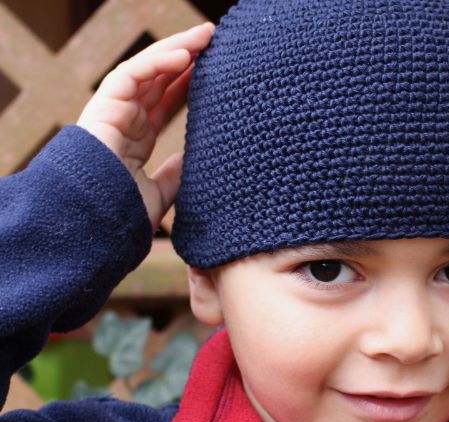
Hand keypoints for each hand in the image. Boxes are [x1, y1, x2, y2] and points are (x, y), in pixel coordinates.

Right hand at [77, 23, 214, 229]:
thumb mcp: (160, 193)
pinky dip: (157, 62)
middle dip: (187, 57)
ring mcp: (114, 112)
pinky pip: (131, 74)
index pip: (165, 101)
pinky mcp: (103, 107)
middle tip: (216, 42)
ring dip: (176, 49)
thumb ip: (176, 175)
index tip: (216, 72)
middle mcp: (126, 121)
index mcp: (138, 139)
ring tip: (206, 36)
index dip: (188, 83)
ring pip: (146, 69)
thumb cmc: (125, 214)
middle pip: (159, 79)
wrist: (98, 225)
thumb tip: (196, 159)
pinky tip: (185, 56)